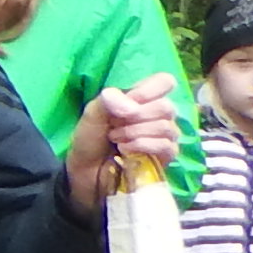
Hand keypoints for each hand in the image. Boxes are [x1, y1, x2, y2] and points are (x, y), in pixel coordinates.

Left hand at [64, 73, 181, 207]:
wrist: (84, 170)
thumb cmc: (90, 139)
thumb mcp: (92, 114)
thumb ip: (109, 100)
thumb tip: (133, 106)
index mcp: (142, 99)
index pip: (165, 82)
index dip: (150, 90)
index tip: (131, 100)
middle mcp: (157, 115)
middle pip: (166, 106)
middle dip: (136, 117)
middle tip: (114, 126)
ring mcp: (164, 136)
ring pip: (166, 127)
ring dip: (135, 133)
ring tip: (116, 139)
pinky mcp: (164, 157)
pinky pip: (167, 146)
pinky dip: (143, 146)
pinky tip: (126, 149)